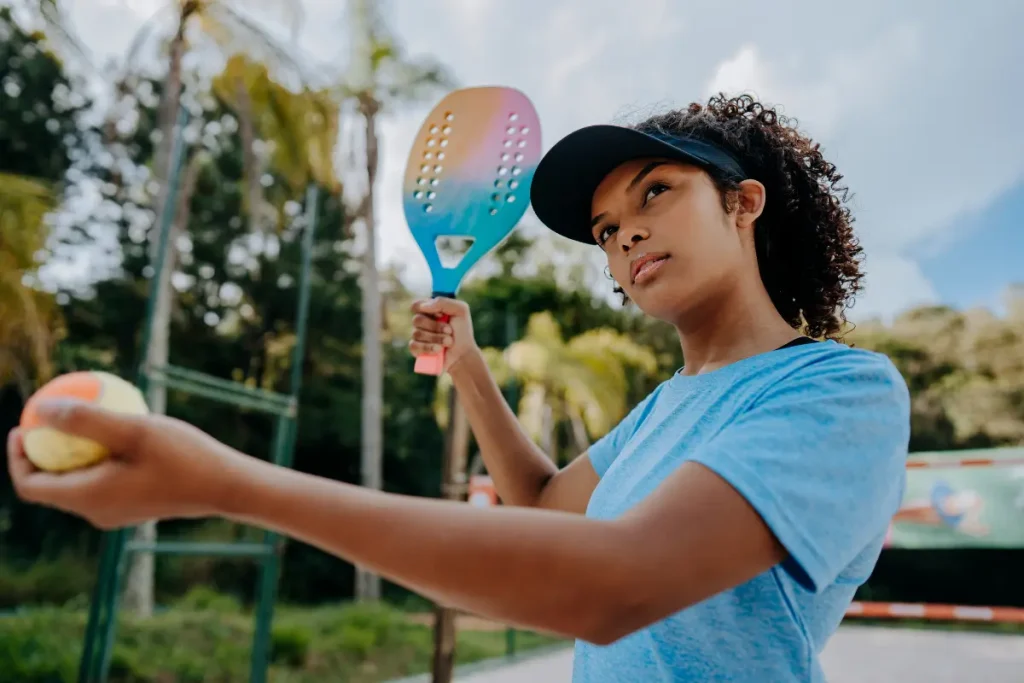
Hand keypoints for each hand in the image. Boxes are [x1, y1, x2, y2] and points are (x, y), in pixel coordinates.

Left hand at [7, 400, 246, 528]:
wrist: (226, 487)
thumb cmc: (183, 458)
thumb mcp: (134, 430)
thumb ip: (85, 420)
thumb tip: (41, 409)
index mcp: (88, 498)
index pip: (29, 485)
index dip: (16, 457)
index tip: (22, 425)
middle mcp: (96, 512)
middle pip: (50, 486)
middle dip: (41, 453)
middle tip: (48, 418)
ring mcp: (116, 513)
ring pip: (77, 485)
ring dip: (70, 456)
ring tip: (81, 422)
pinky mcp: (135, 507)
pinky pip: (102, 484)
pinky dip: (97, 461)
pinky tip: (117, 435)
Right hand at [409, 297, 478, 371]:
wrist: (464, 353)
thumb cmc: (462, 331)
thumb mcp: (460, 310)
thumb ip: (443, 302)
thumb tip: (423, 306)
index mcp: (429, 310)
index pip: (416, 305)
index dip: (426, 309)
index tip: (441, 314)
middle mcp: (421, 322)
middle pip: (416, 320)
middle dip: (436, 326)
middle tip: (450, 331)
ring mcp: (417, 336)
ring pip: (417, 333)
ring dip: (436, 338)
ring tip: (449, 342)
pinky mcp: (416, 350)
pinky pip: (414, 346)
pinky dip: (429, 348)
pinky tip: (438, 350)